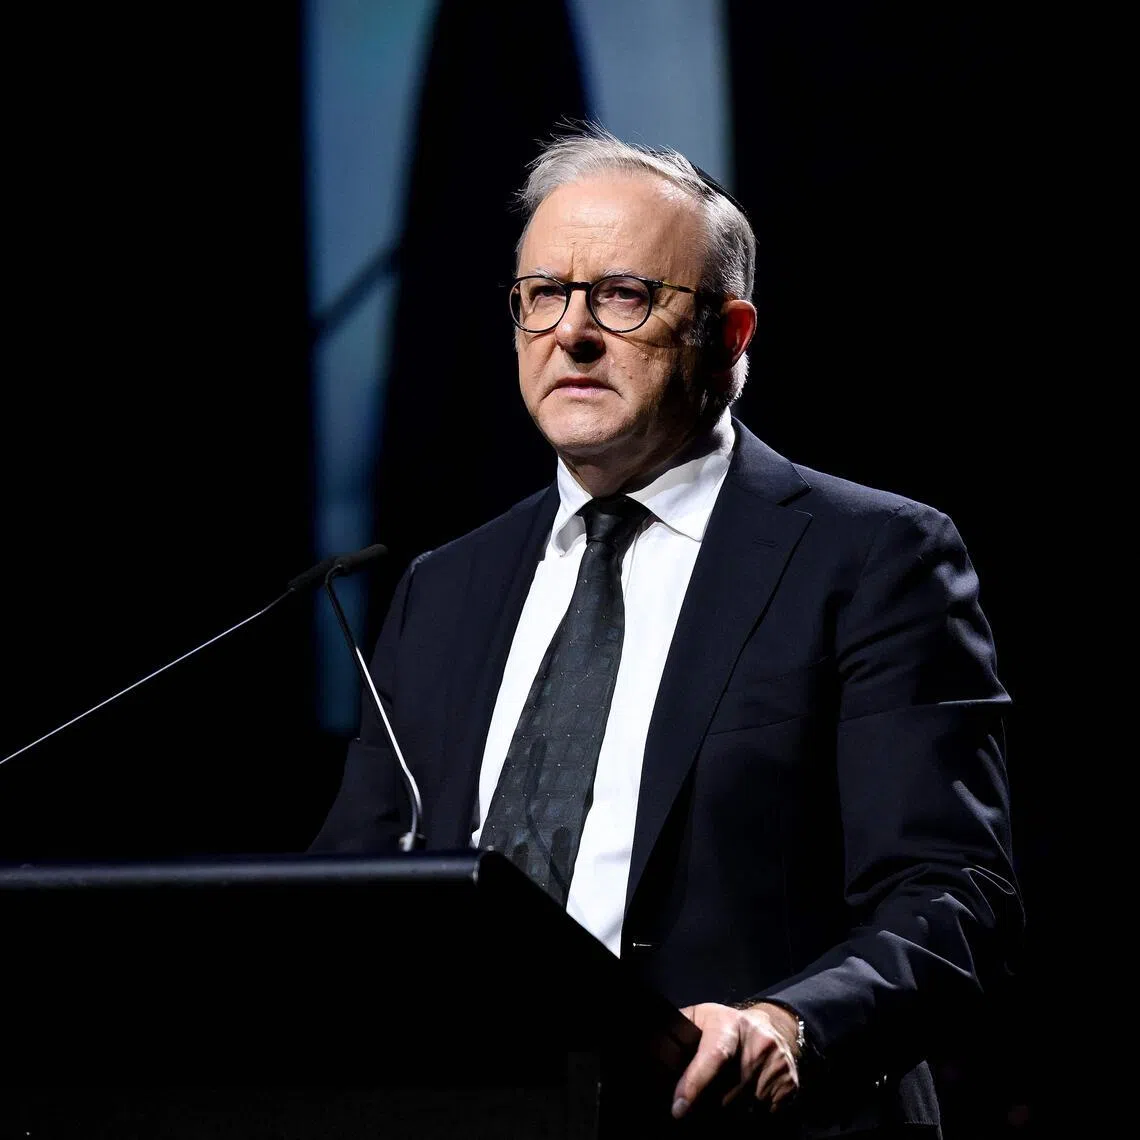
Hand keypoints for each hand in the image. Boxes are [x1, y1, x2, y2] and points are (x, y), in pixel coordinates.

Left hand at [672, 1001, 800, 1118]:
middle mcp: (758, 1044)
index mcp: (730, 1025)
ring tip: (721, 1102)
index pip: (714, 1055)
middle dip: (707, 1106)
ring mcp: (777, 1066)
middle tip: (696, 1107)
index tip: (678, 1107)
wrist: (774, 1026)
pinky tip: (745, 1101)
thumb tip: (657, 1048)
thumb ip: (681, 1029)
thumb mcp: (702, 1017)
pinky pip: (765, 1113)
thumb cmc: (727, 1025)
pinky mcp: (790, 1085)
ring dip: (729, 1113)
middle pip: (727, 1093)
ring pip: (744, 1108)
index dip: (694, 1083)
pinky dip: (751, 1114)